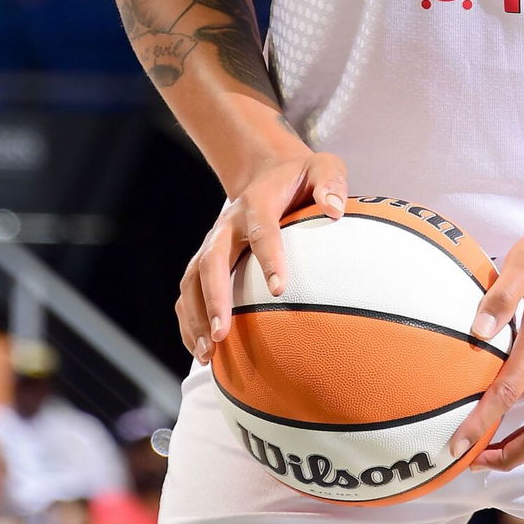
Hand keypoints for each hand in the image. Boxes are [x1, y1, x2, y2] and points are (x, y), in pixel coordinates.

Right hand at [177, 146, 347, 362]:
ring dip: (195, 318)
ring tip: (208, 354)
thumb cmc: (301, 178)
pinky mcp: (204, 260)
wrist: (267, 172)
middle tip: (223, 334)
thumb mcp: (322, 168)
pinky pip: (188, 293)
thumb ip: (330, 183)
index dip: (269, 259)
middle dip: (214, 298)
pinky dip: (189, 322)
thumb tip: (335, 210)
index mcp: (257, 202)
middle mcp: (226, 225)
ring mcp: (211, 244)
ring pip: (192, 282)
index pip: (262, 231)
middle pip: (212, 261)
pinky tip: (203, 352)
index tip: (280, 289)